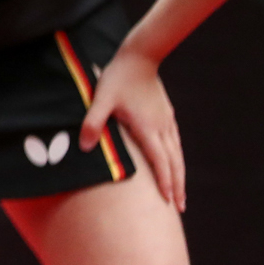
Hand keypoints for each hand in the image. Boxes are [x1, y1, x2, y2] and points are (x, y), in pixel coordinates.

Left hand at [84, 48, 184, 211]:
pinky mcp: (166, 115)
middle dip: (177, 185)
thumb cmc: (117, 78)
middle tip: (180, 207)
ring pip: (177, 153)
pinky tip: (174, 163)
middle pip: (174, 162)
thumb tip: (84, 146)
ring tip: (179, 192)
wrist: (139, 57)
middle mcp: (161, 127)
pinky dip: (176, 158)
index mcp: (147, 127)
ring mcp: (166, 121)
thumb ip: (93, 122)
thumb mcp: (100, 99)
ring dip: (179, 174)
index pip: (160, 161)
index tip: (170, 201)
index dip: (165, 182)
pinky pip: (175, 142)